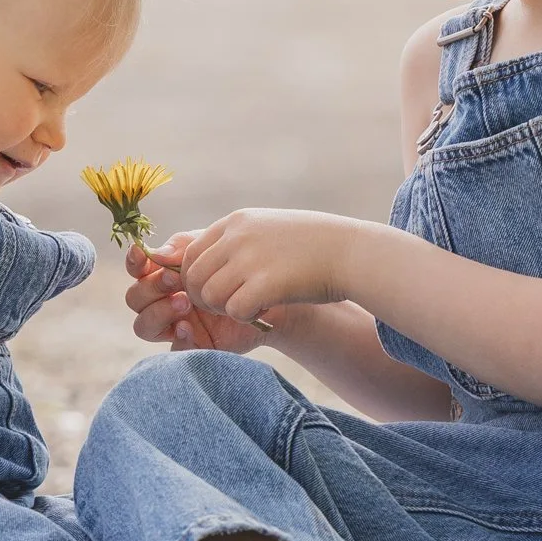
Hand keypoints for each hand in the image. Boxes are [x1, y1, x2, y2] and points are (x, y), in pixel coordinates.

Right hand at [125, 235, 270, 352]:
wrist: (269, 291)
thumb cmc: (237, 266)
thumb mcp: (211, 249)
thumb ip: (182, 247)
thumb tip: (155, 253)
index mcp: (164, 275)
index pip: (137, 271)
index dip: (134, 263)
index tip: (141, 255)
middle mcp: (163, 301)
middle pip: (135, 300)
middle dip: (150, 289)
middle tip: (174, 280)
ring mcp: (175, 325)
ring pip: (144, 326)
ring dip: (158, 313)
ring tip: (185, 302)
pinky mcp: (194, 346)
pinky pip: (173, 350)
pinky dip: (178, 338)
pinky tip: (188, 327)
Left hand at [178, 209, 361, 325]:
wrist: (352, 252)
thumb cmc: (312, 246)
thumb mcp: (268, 229)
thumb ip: (236, 241)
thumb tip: (200, 260)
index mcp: (236, 222)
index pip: (189, 254)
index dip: (195, 279)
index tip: (216, 290)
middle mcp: (238, 237)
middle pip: (193, 278)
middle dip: (205, 299)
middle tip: (230, 305)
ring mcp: (251, 259)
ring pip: (209, 297)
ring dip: (225, 309)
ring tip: (250, 306)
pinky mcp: (267, 283)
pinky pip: (234, 311)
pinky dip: (246, 317)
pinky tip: (265, 310)